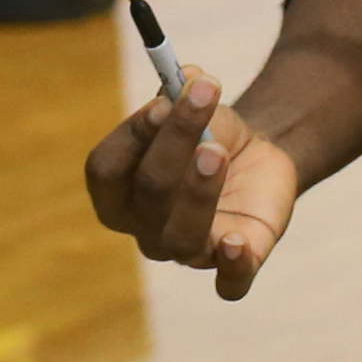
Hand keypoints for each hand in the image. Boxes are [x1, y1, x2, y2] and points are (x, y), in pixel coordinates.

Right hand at [84, 64, 307, 302]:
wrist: (256, 159)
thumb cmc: (208, 132)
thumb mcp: (193, 103)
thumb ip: (181, 88)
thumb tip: (187, 78)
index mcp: (119, 191)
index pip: (106, 170)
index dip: (131, 135)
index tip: (162, 100)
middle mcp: (145, 228)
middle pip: (148, 194)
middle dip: (175, 144)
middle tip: (203, 101)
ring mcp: (188, 251)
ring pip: (182, 237)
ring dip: (198, 193)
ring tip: (218, 152)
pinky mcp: (234, 264)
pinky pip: (228, 283)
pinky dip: (231, 267)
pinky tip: (235, 242)